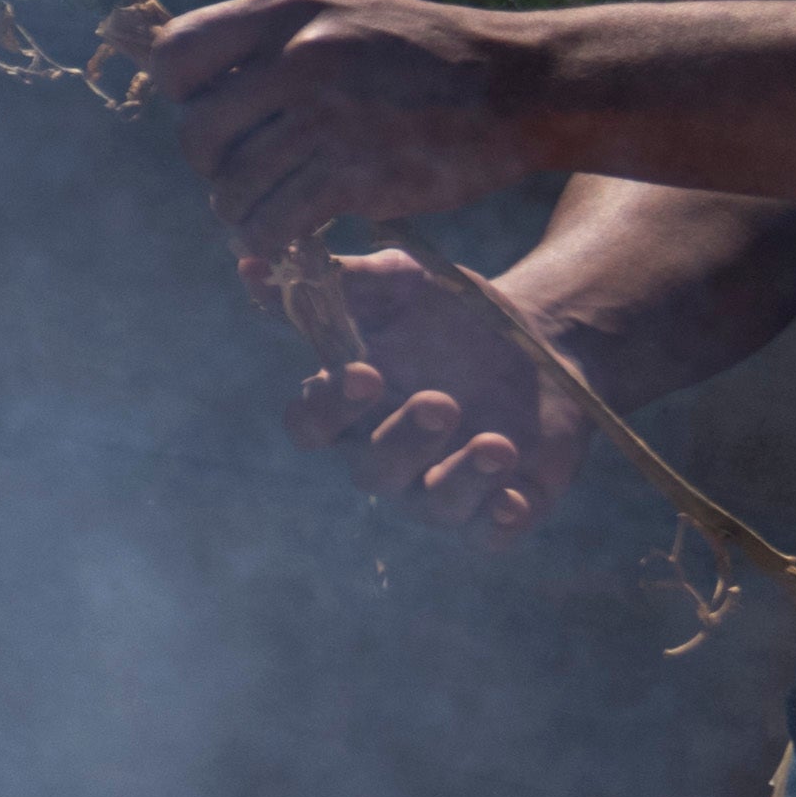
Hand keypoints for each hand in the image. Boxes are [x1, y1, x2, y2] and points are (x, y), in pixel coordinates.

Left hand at [146, 0, 546, 264]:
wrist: (519, 85)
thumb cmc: (422, 53)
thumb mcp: (341, 10)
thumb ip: (270, 37)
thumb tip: (194, 83)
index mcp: (288, 9)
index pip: (175, 54)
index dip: (184, 93)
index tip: (218, 110)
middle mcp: (299, 57)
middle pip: (195, 133)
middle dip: (211, 164)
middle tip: (245, 170)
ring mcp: (326, 117)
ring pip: (230, 188)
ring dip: (241, 210)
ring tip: (269, 205)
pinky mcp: (355, 175)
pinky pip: (272, 224)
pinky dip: (270, 238)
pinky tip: (291, 233)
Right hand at [280, 243, 597, 539]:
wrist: (544, 336)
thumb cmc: (452, 312)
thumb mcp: (400, 282)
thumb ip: (336, 280)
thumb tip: (251, 262)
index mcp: (352, 407)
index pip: (312, 426)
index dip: (330, 410)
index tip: (365, 373)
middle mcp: (388, 454)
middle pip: (373, 471)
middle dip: (405, 439)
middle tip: (441, 400)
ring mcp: (443, 484)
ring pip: (433, 507)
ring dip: (461, 479)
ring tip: (498, 444)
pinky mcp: (502, 503)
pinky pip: (490, 534)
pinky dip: (499, 522)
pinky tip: (514, 498)